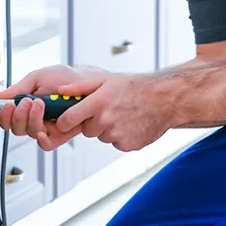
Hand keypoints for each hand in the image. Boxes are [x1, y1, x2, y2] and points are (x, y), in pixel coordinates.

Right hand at [0, 65, 109, 150]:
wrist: (92, 83)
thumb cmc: (69, 78)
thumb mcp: (40, 77)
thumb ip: (19, 88)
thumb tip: (0, 97)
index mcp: (29, 104)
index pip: (9, 117)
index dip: (5, 114)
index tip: (7, 105)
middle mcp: (37, 117)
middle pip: (16, 128)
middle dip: (18, 115)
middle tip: (25, 102)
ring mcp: (49, 126)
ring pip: (30, 133)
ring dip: (31, 119)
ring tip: (39, 103)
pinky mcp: (61, 135)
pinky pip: (46, 144)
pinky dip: (41, 137)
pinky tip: (43, 126)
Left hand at [55, 74, 174, 151]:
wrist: (165, 99)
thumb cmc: (136, 87)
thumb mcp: (107, 80)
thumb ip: (80, 87)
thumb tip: (60, 92)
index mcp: (98, 102)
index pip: (68, 120)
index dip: (65, 121)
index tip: (67, 121)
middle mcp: (106, 120)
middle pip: (86, 130)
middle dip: (92, 122)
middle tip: (109, 110)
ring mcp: (117, 135)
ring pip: (102, 136)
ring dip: (108, 129)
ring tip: (123, 115)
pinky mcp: (127, 145)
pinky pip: (116, 143)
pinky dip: (121, 136)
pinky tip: (131, 123)